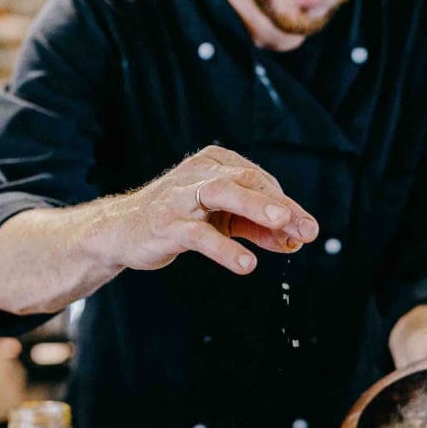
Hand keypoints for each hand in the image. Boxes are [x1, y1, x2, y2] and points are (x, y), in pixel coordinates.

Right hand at [103, 144, 318, 274]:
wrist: (121, 231)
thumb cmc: (178, 219)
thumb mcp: (223, 220)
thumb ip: (258, 228)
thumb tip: (296, 240)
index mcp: (214, 163)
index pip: (258, 180)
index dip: (285, 205)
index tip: (305, 229)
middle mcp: (198, 173)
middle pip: (245, 180)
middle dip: (279, 203)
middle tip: (305, 224)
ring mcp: (180, 197)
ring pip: (222, 194)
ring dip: (255, 206)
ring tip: (283, 223)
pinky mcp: (166, 224)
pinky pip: (199, 235)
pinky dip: (224, 249)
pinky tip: (247, 264)